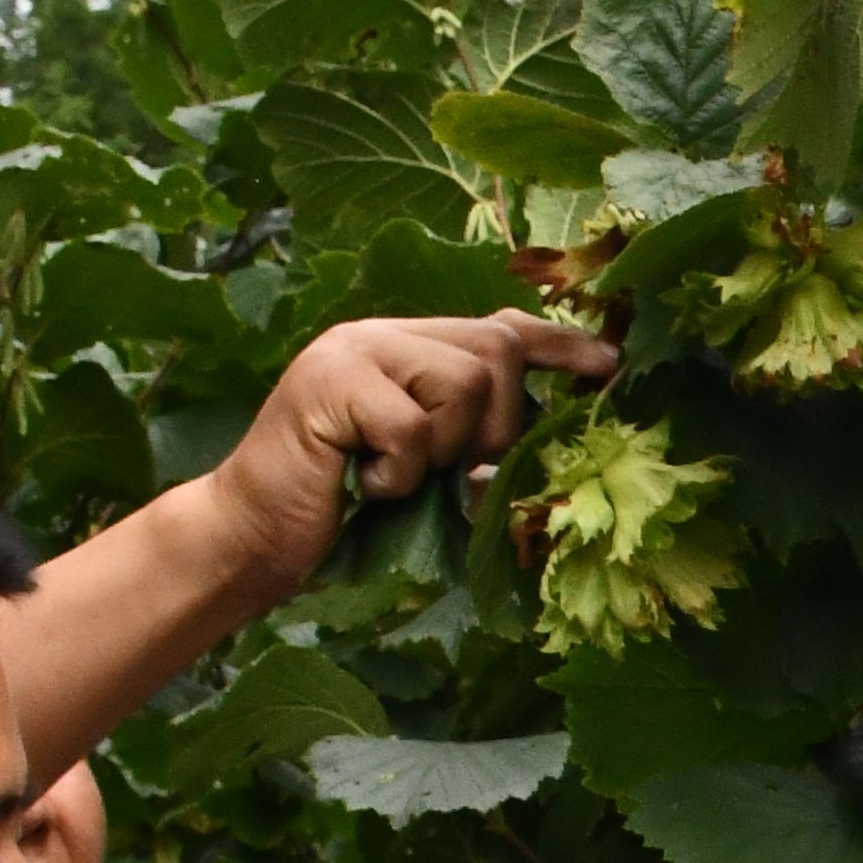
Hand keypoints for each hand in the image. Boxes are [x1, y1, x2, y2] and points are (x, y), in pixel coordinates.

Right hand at [204, 312, 621, 591]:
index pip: (499, 327)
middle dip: (497, 429)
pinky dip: (399, 473)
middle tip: (448, 475)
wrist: (253, 535)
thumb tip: (552, 441)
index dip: (559, 344)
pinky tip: (361, 482)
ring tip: (392, 475)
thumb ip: (476, 440)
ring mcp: (352, 351)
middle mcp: (383, 335)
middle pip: (496, 353)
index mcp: (410, 348)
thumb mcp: (428, 471)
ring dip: (443, 452)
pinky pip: (411, 426)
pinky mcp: (326, 381)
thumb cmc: (344, 513)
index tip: (609, 365)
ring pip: (464, 384)